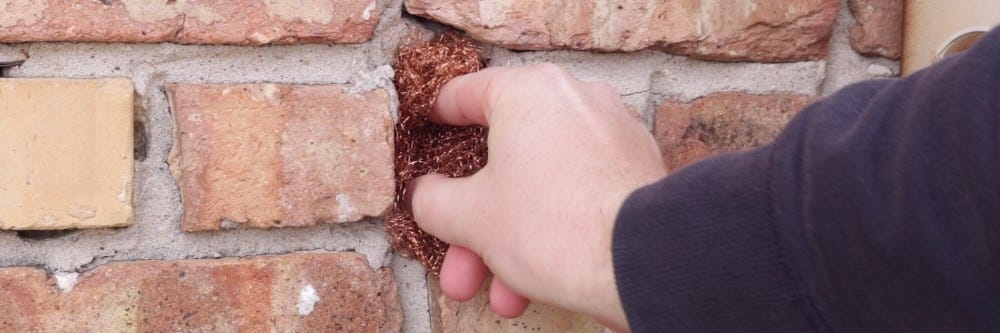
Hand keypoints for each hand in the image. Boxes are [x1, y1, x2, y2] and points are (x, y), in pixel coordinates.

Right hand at [407, 64, 665, 330]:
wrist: (643, 261)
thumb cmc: (557, 225)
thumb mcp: (470, 217)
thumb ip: (433, 200)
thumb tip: (427, 195)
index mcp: (529, 93)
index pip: (466, 94)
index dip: (437, 118)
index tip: (427, 129)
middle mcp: (575, 102)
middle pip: (504, 160)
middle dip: (474, 224)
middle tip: (457, 259)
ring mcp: (611, 135)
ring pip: (541, 187)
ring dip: (510, 243)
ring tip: (500, 294)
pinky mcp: (637, 172)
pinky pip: (578, 197)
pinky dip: (553, 233)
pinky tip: (536, 285)